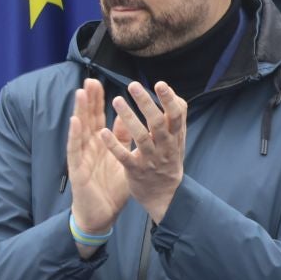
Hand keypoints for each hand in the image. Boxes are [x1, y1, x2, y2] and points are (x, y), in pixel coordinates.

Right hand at [68, 79, 129, 239]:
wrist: (102, 214)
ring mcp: (82, 157)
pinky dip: (75, 136)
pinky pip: (75, 151)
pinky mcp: (77, 170)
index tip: (99, 82)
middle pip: (88, 119)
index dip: (98, 101)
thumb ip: (123, 138)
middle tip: (89, 80)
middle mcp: (89, 147)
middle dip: (88, 100)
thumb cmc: (111, 187)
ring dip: (79, 112)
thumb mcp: (121, 158)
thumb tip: (128, 118)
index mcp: (101, 144)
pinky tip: (74, 122)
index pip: (98, 118)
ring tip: (80, 93)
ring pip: (79, 131)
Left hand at [101, 82, 187, 223]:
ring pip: (141, 137)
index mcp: (175, 138)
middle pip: (158, 123)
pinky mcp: (135, 171)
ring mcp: (150, 160)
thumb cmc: (168, 161)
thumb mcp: (177, 140)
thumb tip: (172, 93)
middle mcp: (165, 147)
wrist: (164, 196)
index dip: (169, 100)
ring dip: (128, 118)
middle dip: (146, 103)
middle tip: (133, 85)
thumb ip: (175, 119)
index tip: (159, 84)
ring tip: (116, 100)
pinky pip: (124, 157)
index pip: (177, 116)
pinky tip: (103, 132)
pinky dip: (114, 145)